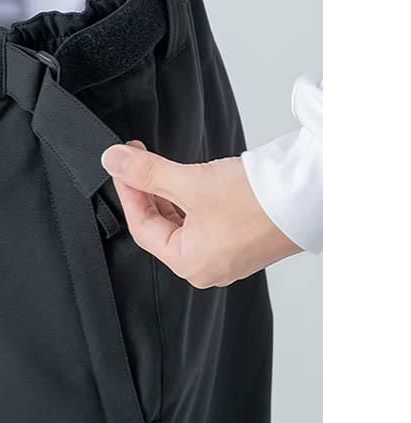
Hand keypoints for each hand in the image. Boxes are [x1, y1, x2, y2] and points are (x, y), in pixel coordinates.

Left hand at [101, 141, 300, 287]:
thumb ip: (147, 172)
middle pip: (160, 224)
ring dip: (165, 189)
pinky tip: (183, 174)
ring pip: (180, 219)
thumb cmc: (258, 201)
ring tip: (156, 161)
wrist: (310, 193)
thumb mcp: (191, 183)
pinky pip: (201, 216)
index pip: (142, 227)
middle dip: (145, 188)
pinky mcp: (240, 235)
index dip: (127, 192)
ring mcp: (225, 251)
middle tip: (135, 157)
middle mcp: (207, 264)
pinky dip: (186, 195)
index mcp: (191, 264)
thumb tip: (112, 161)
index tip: (120, 164)